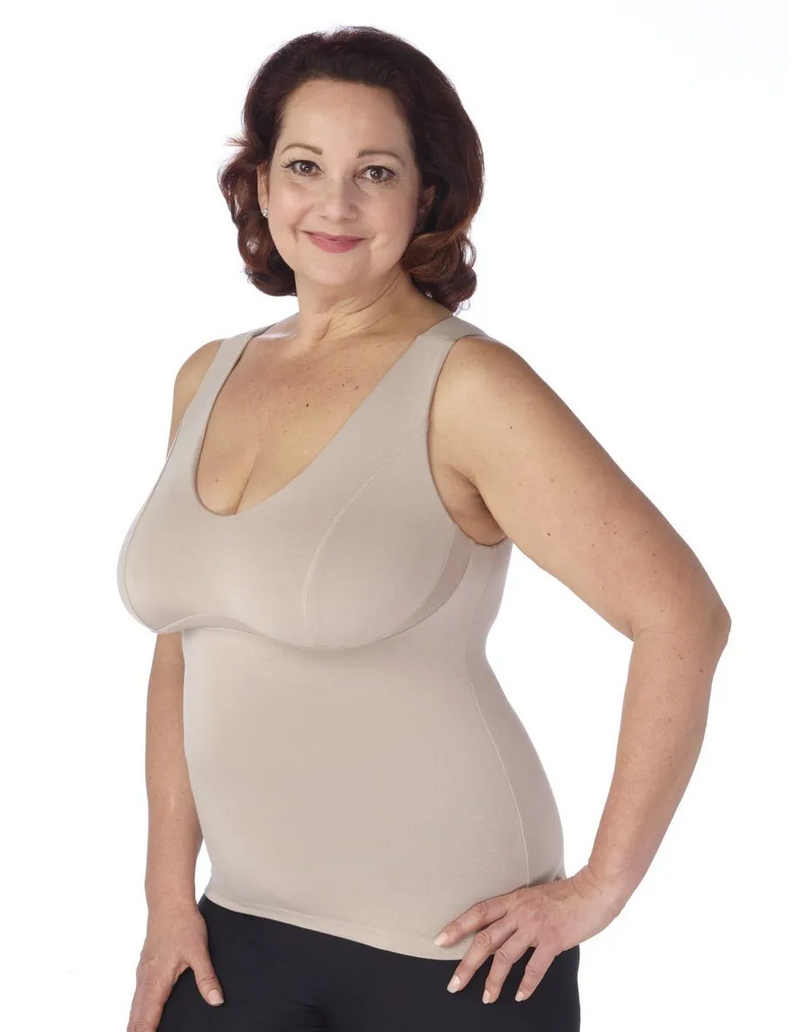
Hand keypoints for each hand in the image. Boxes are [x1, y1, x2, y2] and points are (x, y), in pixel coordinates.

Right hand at [127, 900, 224, 1031]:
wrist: (169, 902)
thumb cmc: (183, 925)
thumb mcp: (199, 951)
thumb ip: (206, 978)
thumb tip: (216, 1001)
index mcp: (157, 981)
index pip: (148, 1018)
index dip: (146, 1034)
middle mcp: (146, 979)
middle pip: (136, 1015)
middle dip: (137, 1032)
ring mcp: (143, 971)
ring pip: (135, 1005)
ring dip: (135, 1022)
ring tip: (135, 1034)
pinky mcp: (145, 964)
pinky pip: (137, 994)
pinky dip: (136, 1008)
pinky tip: (139, 1011)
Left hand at [434, 865, 626, 1003]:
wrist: (596, 889)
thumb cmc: (568, 892)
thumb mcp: (536, 894)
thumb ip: (521, 908)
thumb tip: (509, 921)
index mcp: (514, 899)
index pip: (478, 912)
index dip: (457, 926)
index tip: (439, 940)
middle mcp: (520, 912)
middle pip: (485, 939)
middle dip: (467, 964)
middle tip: (454, 984)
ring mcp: (535, 926)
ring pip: (505, 956)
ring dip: (493, 980)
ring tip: (486, 998)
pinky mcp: (553, 939)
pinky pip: (535, 966)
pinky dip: (526, 984)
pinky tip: (520, 995)